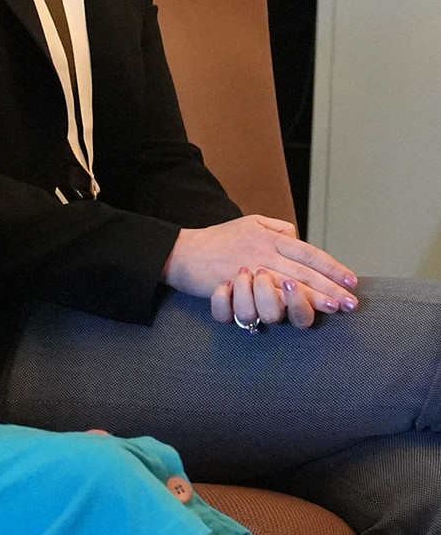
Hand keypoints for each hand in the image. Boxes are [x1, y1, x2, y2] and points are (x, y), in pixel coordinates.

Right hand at [163, 213, 358, 328]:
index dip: (332, 267)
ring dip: (314, 297)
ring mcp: (251, 269)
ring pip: (290, 285)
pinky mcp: (238, 285)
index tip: (351, 281)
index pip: (310, 253)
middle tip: (352, 302)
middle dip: (331, 287)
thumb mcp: (249, 222)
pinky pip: (265, 297)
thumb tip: (298, 236)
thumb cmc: (217, 239)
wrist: (182, 252)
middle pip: (305, 272)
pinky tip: (297, 311)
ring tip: (334, 307)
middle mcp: (264, 252)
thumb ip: (277, 227)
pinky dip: (285, 305)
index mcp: (270, 237)